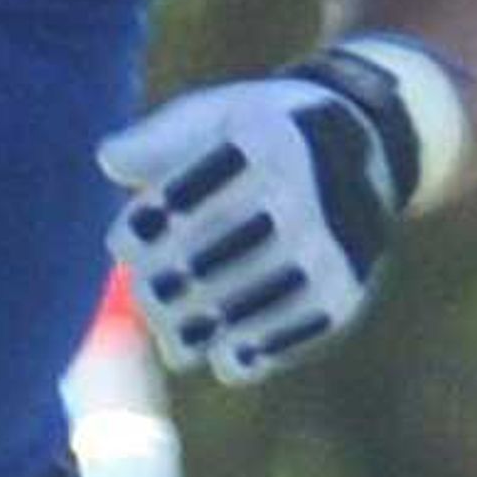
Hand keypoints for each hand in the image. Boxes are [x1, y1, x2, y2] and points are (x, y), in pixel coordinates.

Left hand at [101, 47, 430, 385]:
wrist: (367, 155)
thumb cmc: (266, 137)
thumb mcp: (220, 116)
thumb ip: (163, 139)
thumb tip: (110, 162)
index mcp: (265, 144)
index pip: (189, 197)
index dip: (145, 229)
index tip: (122, 244)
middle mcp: (304, 198)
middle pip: (213, 255)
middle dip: (166, 286)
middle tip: (147, 297)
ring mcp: (329, 251)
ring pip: (248, 302)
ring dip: (201, 329)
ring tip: (173, 341)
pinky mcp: (345, 294)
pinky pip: (292, 333)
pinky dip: (255, 353)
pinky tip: (222, 360)